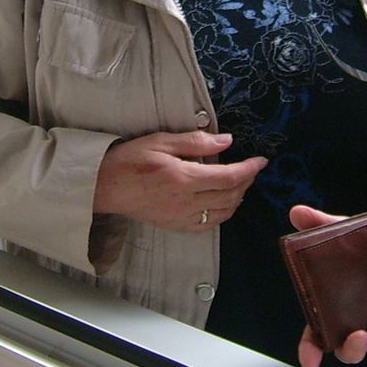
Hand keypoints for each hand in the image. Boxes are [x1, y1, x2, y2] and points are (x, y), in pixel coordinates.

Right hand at [93, 131, 266, 231]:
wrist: (104, 186)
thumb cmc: (130, 160)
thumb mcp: (162, 141)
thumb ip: (196, 142)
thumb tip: (226, 141)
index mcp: (184, 178)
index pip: (229, 176)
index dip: (249, 169)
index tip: (261, 160)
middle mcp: (186, 202)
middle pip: (230, 195)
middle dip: (246, 181)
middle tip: (251, 168)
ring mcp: (181, 217)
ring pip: (223, 213)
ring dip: (237, 198)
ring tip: (240, 184)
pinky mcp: (175, 225)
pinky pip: (208, 224)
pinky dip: (222, 213)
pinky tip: (222, 202)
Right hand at [289, 205, 366, 366]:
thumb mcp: (342, 234)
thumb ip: (319, 225)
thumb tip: (297, 212)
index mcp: (336, 310)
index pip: (318, 337)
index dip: (311, 350)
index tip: (310, 360)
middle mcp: (361, 323)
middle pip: (352, 352)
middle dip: (354, 350)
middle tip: (359, 335)